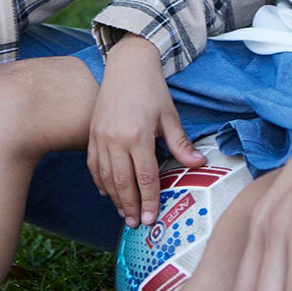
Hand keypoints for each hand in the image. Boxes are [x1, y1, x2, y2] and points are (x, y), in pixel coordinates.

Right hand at [88, 35, 205, 226]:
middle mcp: (116, 140)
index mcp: (138, 136)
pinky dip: (100, 182)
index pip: (145, 177)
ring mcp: (101, 138)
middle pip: (123, 183)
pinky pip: (94, 165)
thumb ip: (180, 143)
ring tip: (125, 214)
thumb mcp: (169, 115)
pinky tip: (108, 193)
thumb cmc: (152, 89)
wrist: (127, 65)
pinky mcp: (92, 134)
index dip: (149, 200)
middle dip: (131, 206)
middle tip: (138, 224)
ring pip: (106, 177)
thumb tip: (199, 164)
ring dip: (116, 199)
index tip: (152, 218)